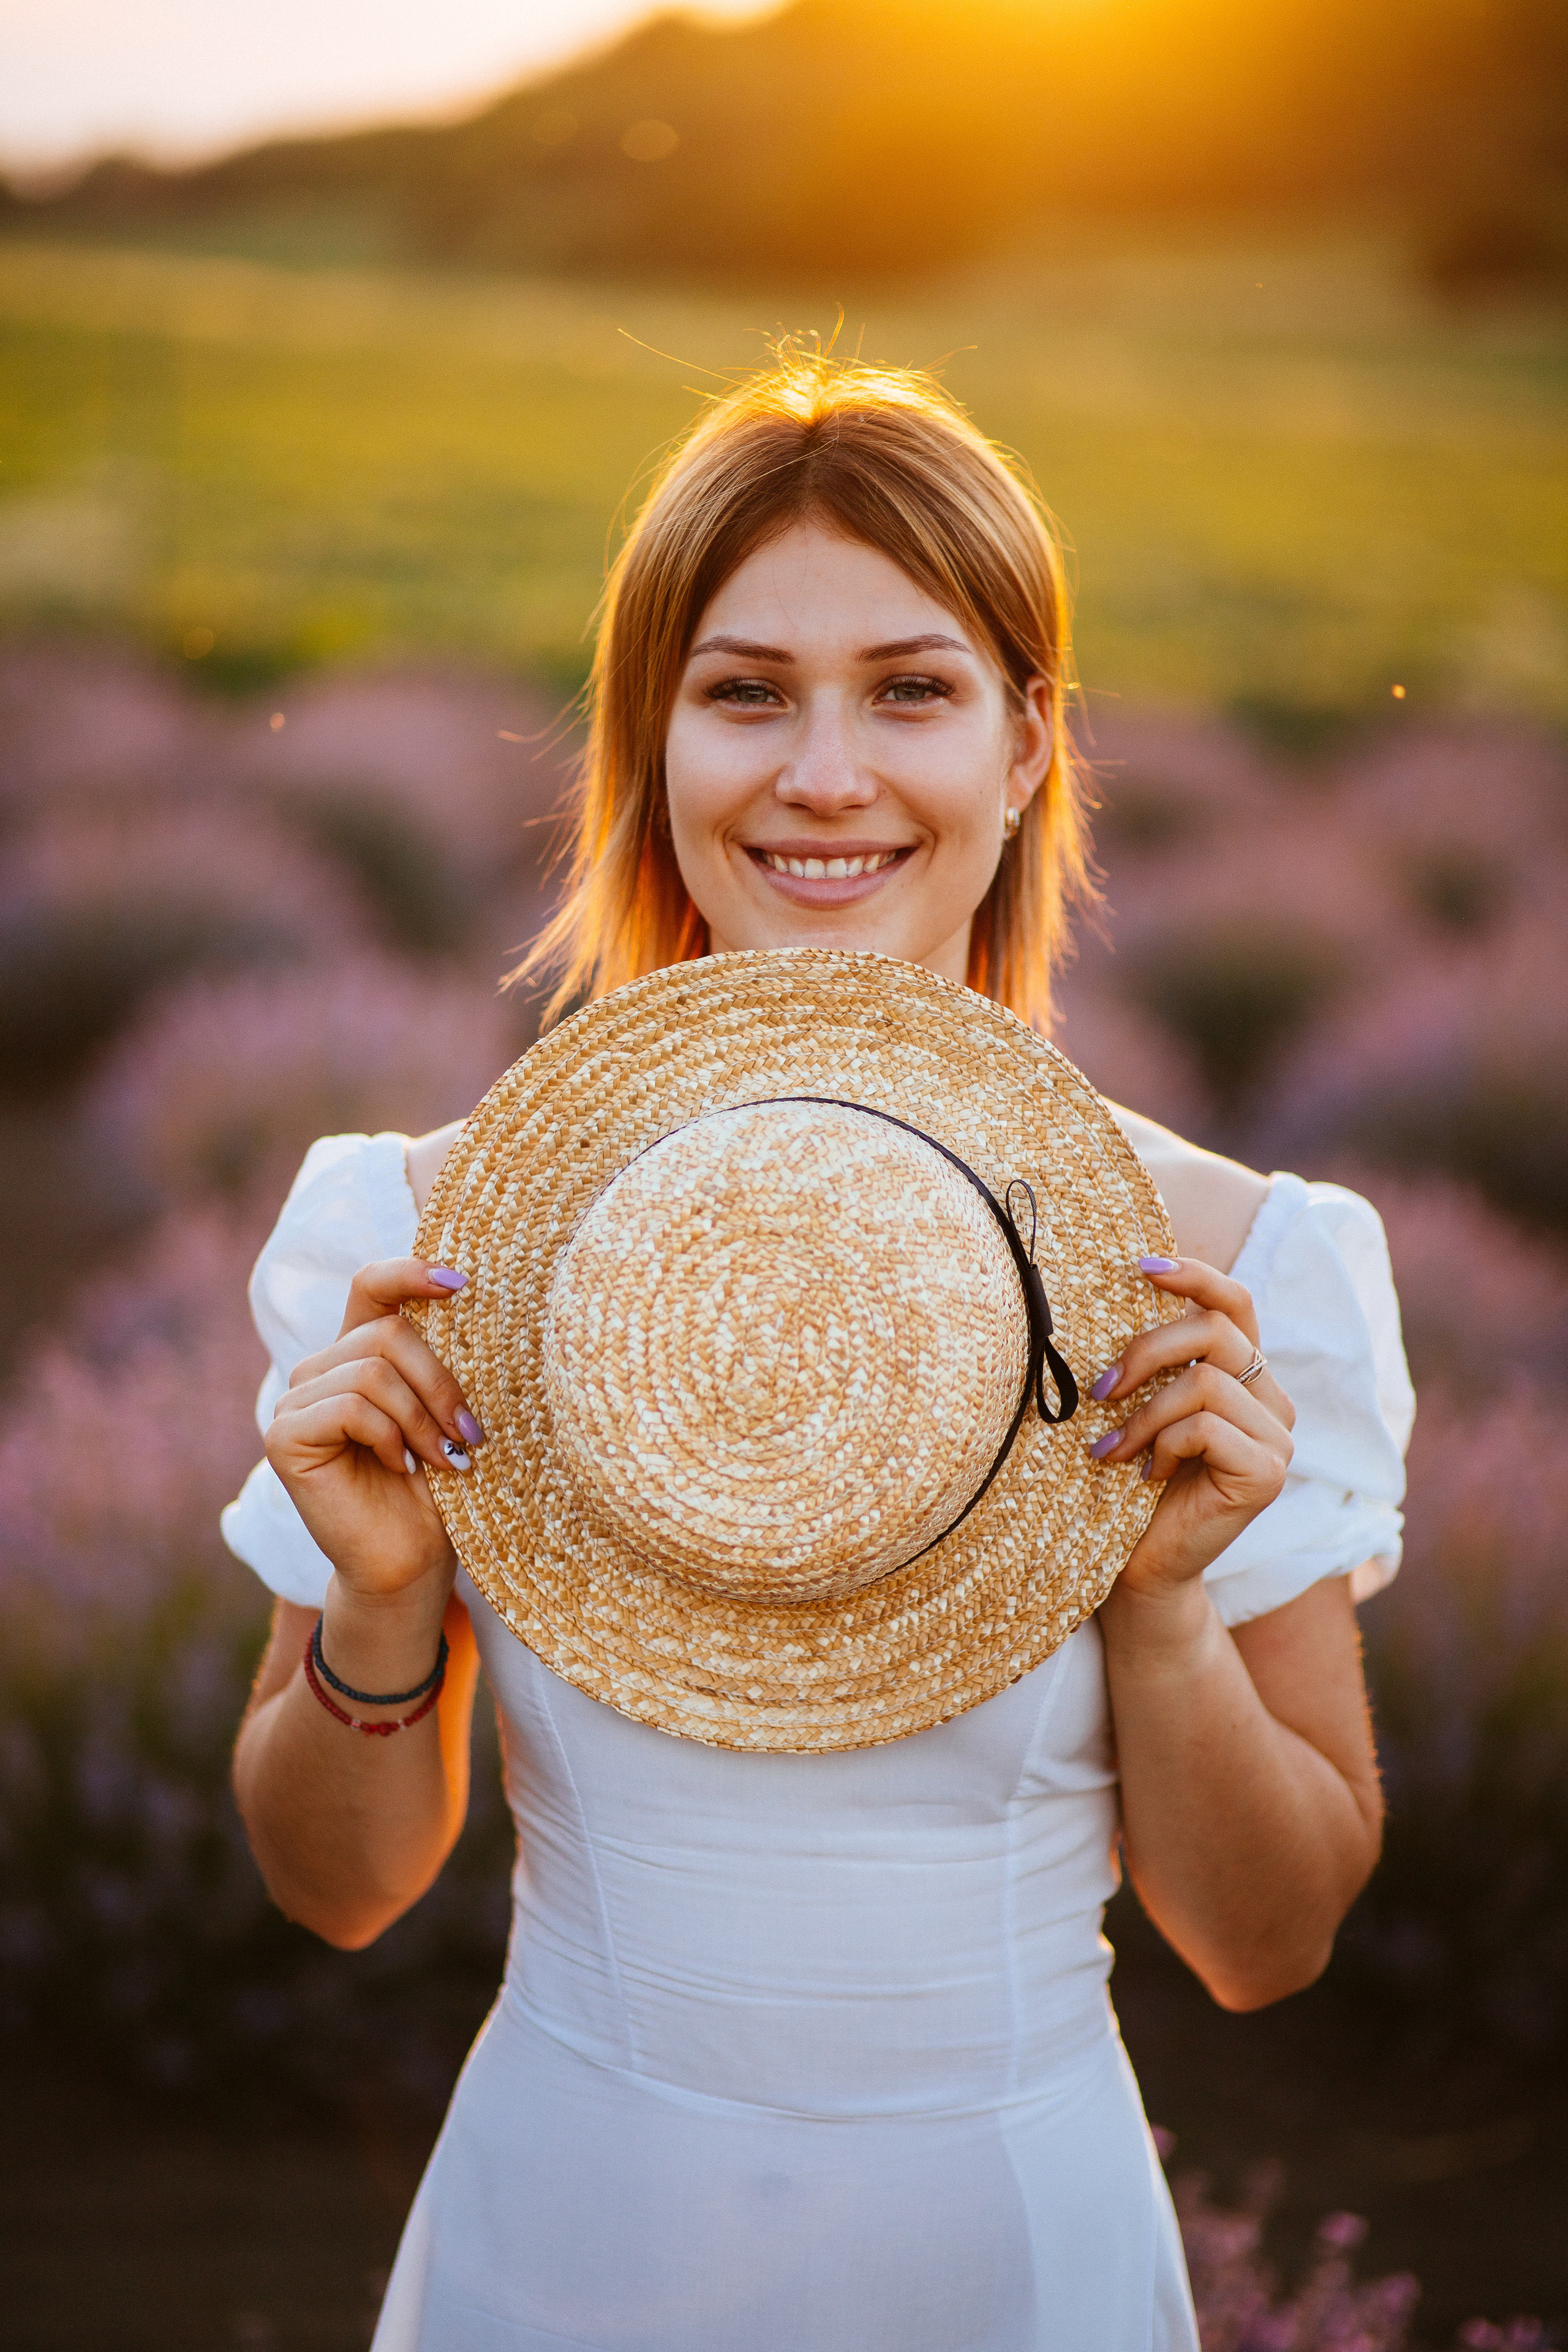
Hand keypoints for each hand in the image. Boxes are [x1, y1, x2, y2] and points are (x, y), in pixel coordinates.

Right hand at [264, 1258, 484, 1604]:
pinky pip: (350, 1407)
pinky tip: (400, 1467)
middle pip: (387, 1332)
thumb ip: (439, 1359)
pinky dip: (389, 1437)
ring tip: (444, 1458)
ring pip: (372, 1370)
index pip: (372, 1285)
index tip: (461, 1283)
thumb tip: (463, 1291)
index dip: (410, 1272)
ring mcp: (296, 1400)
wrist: (411, 1560)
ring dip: (421, 1418)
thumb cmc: (438, 1487)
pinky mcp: (284, 1435)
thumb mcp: (446, 1411)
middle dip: (440, 1383)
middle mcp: (322, 1368)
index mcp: (360, 1353)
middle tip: (469, 1435)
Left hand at [1088, 1256, 1293, 1601]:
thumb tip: (1120, 1290)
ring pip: (1205, 1382)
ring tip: (1112, 1448)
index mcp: (1245, 1375)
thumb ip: (1155, 1363)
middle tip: (1100, 1390)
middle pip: (1216, 1332)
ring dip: (1144, 1414)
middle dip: (1147, 1351)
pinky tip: (1145, 1475)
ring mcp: (1279, 1438)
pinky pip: (1207, 1428)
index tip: (1140, 1265)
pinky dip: (1163, 1446)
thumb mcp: (1142, 1407)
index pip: (1236, 1302)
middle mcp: (1273, 1400)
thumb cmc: (1133, 1481)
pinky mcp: (1270, 1473)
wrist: (1143, 1565)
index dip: (1195, 1275)